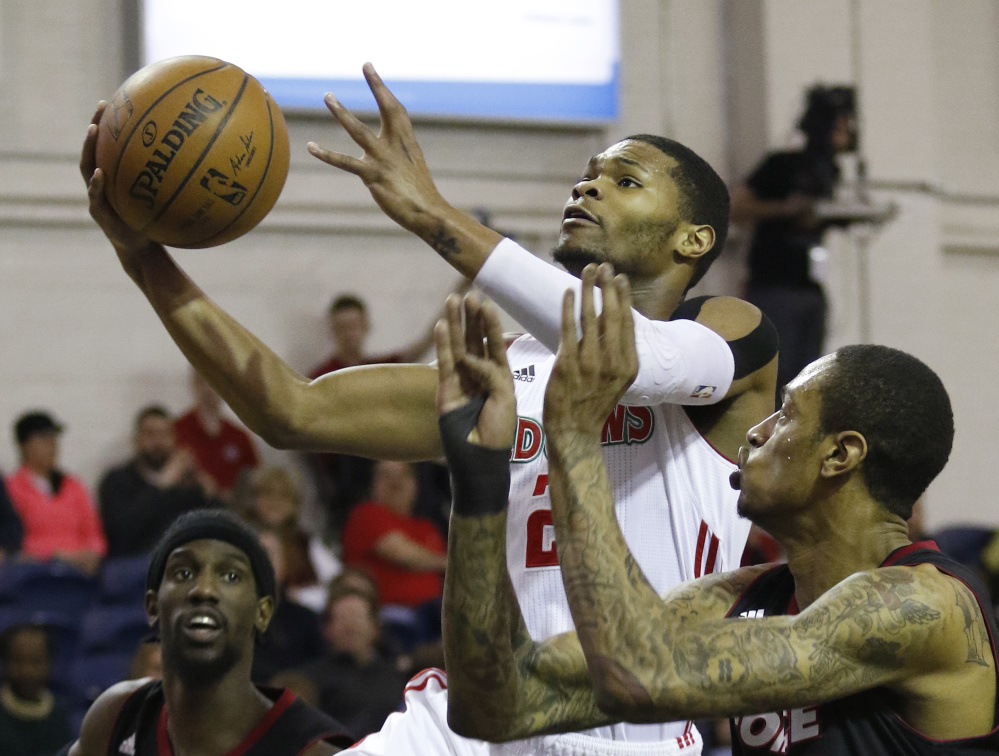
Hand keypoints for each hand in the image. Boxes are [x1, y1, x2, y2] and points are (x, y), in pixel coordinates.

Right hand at [80, 102, 159, 281]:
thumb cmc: (155, 221)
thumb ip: (175, 181)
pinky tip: (100, 173)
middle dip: (96, 128)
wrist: (143, 249)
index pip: (110, 147)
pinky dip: (96, 184)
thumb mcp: (165, 199)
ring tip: (93, 131)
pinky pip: (96, 196)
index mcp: (115, 177)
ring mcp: (97, 197)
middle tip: (101, 108)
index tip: (116, 101)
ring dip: (89, 148)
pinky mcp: (100, 214)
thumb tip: (206, 163)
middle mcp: (102, 183)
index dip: (110, 124)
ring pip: (87, 168)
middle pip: (94, 150)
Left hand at [307, 64, 448, 238]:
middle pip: (386, 110)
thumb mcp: (411, 168)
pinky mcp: (373, 176)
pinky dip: (327, 154)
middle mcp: (396, 146)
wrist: (429, 214)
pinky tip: (311, 147)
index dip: (382, 89)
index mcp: (407, 143)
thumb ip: (396, 156)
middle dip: (377, 87)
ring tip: (329, 96)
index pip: (396, 109)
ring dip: (343, 113)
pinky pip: (345, 163)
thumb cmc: (419, 194)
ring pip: (359, 131)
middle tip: (365, 65)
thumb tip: (385, 154)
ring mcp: (384, 160)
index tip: (369, 69)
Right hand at [435, 292, 514, 449]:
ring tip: (451, 300)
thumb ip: (490, 373)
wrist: (480, 457)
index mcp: (500, 376)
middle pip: (474, 340)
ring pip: (457, 347)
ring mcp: (461, 381)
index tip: (486, 303)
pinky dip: (442, 344)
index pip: (494, 343)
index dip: (490, 324)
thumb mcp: (505, 397)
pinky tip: (440, 325)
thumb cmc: (499, 431)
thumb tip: (469, 358)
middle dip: (471, 318)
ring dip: (454, 324)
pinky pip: (443, 363)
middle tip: (469, 294)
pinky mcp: (445, 390)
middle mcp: (480, 375)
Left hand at [544, 263, 637, 439]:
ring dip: (589, 290)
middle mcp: (613, 362)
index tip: (620, 278)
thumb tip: (615, 325)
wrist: (575, 433)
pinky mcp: (568, 365)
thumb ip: (617, 353)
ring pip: (591, 317)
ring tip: (587, 271)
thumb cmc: (593, 405)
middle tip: (604, 266)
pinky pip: (569, 329)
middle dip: (608, 287)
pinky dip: (569, 308)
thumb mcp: (616, 381)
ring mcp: (591, 363)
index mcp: (629, 365)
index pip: (628, 323)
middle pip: (612, 315)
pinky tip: (569, 292)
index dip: (624, 297)